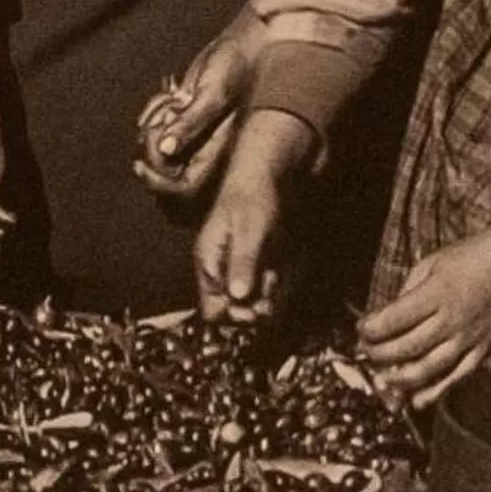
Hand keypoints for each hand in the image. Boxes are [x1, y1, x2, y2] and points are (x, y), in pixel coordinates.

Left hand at [133, 18, 261, 198]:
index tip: (140, 163)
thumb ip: (192, 121)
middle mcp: (205, 148)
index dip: (159, 183)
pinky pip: (157, 126)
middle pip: (165, 172)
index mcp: (217, 152)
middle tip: (155, 121)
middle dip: (150, 150)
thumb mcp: (214, 92)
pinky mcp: (185, 117)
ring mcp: (194, 133)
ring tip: (169, 101)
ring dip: (151, 126)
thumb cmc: (237, 65)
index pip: (184, 188)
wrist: (244, 41)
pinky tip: (169, 93)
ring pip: (157, 149)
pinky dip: (154, 111)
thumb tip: (165, 149)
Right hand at [193, 110, 317, 324]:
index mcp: (210, 262)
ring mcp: (239, 267)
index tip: (255, 310)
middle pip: (233, 311)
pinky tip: (281, 270)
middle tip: (272, 296)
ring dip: (267, 297)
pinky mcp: (256, 264)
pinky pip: (264, 289)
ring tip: (276, 275)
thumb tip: (237, 296)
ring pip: (251, 302)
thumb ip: (242, 263)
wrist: (269, 176)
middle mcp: (222, 270)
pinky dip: (275, 286)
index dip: (234, 315)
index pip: (213, 309)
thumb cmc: (255, 197)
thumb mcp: (250, 230)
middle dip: (254, 309)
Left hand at [359, 229, 490, 404]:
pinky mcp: (483, 350)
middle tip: (366, 351)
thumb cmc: (467, 259)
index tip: (361, 329)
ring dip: (400, 378)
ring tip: (383, 377)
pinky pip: (456, 378)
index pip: (393, 320)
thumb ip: (406, 293)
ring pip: (429, 369)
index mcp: (436, 293)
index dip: (370, 329)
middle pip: (407, 347)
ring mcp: (469, 338)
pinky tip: (415, 401)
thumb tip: (382, 320)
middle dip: (378, 354)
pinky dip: (435, 393)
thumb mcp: (429, 265)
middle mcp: (452, 319)